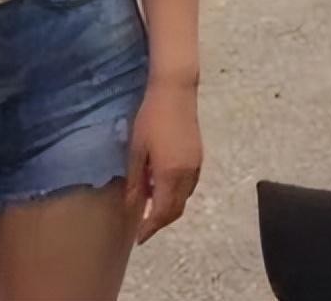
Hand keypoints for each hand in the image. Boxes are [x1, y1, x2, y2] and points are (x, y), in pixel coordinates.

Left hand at [125, 79, 202, 245]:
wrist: (175, 92)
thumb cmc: (150, 117)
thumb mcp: (137, 149)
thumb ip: (135, 179)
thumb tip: (133, 205)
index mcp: (170, 175)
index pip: (162, 212)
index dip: (150, 227)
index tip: (139, 238)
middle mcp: (187, 176)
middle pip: (176, 209)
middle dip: (160, 221)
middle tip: (144, 226)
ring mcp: (196, 167)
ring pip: (184, 199)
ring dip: (169, 208)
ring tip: (151, 206)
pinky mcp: (198, 157)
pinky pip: (189, 187)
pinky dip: (176, 194)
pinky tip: (162, 186)